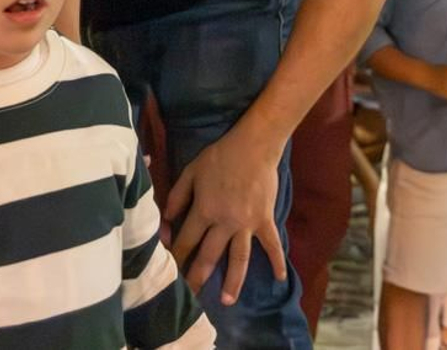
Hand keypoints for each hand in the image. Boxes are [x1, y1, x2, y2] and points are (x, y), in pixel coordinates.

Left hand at [164, 125, 287, 304]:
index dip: (177, 256)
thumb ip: (177, 196)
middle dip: (198, 278)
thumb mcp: (191, 172)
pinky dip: (277, 261)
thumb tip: (166, 222)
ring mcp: (247, 224)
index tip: (170, 272)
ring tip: (227, 301)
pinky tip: (280, 279)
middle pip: (209, 256)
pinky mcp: (265, 220)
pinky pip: (272, 245)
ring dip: (233, 281)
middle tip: (191, 299)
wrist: (254, 146)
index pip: (187, 240)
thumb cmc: (219, 156)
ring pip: (239, 259)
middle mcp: (225, 222)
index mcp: (204, 210)